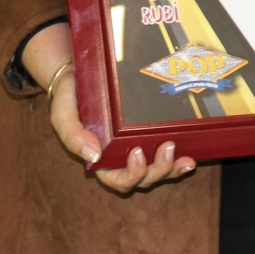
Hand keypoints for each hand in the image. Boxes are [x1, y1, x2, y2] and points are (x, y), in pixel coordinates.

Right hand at [22, 22, 195, 191]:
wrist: (80, 73)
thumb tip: (94, 156)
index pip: (117, 180)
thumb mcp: (63, 114)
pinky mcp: (148, 134)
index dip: (130, 175)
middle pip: (142, 178)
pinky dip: (178, 160)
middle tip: (167, 148)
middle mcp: (120, 158)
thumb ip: (72, 135)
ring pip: (157, 171)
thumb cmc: (70, 96)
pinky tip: (191, 154)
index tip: (137, 153)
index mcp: (100, 159)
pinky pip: (165, 155)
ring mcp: (136, 146)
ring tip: (185, 159)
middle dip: (158, 170)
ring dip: (172, 169)